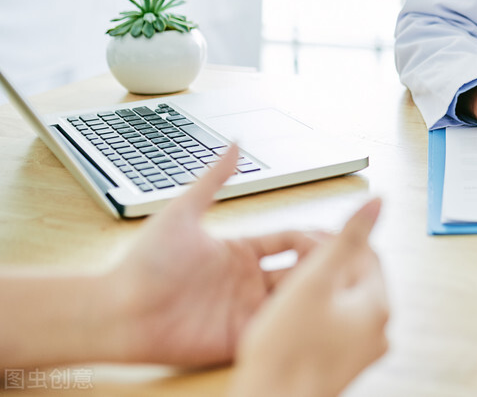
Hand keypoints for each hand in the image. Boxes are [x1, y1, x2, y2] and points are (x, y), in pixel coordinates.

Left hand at [105, 146, 322, 366]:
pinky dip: (298, 321)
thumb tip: (235, 144)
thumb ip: (213, 179)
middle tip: (352, 257)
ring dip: (317, 291)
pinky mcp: (240, 337)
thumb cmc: (144, 263)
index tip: (336, 231)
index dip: (314, 236)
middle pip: (300, 269)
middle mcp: (247, 280)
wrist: (119, 309)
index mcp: (240, 251)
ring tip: (342, 283)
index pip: (291, 239)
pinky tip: (316, 312)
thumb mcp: (184, 213)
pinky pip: (278, 329)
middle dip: (326, 263)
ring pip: (296, 299)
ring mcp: (245, 309)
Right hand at [230, 197, 388, 396]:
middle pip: (353, 278)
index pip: (366, 253)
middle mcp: (376, 331)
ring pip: (340, 302)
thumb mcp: (315, 279)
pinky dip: (311, 314)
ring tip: (281, 292)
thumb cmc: (287, 350)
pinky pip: (330, 326)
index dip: (333, 242)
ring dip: (314, 289)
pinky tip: (284, 318)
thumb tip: (377, 203)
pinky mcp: (339, 364)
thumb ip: (347, 238)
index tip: (304, 243)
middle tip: (289, 266)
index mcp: (378, 307)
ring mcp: (359, 351)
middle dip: (322, 266)